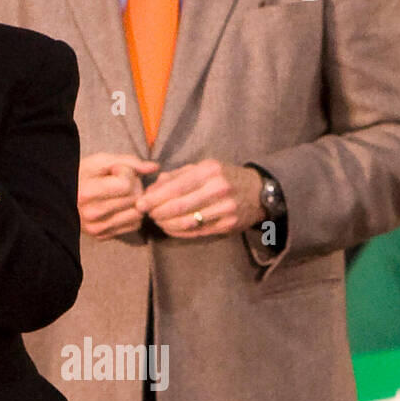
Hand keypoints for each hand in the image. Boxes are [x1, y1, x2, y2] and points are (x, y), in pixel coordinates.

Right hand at [78, 152, 158, 237]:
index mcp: (86, 193)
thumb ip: (128, 161)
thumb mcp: (99, 161)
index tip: (116, 169)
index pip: (126, 185)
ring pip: (138, 214)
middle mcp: (91, 214)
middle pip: (134, 199)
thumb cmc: (80, 176)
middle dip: (134, 185)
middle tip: (120, 180)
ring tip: (121, 193)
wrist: (59, 198)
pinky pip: (133, 225)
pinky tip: (119, 205)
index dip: (127, 172)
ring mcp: (97, 228)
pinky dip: (131, 213)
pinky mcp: (102, 236)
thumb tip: (154, 168)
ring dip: (135, 201)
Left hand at [136, 159, 264, 238]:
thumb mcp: (203, 168)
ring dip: (166, 224)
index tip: (140, 203)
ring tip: (157, 221)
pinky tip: (170, 228)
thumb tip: (151, 189)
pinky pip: (196, 232)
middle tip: (146, 214)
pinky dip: (179, 232)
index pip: (175, 187)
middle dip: (157, 212)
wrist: (259, 191)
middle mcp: (218, 190)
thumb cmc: (224, 177)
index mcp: (209, 171)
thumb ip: (175, 176)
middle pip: (179, 207)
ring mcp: (225, 210)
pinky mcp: (228, 226)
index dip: (154, 198)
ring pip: (186, 222)